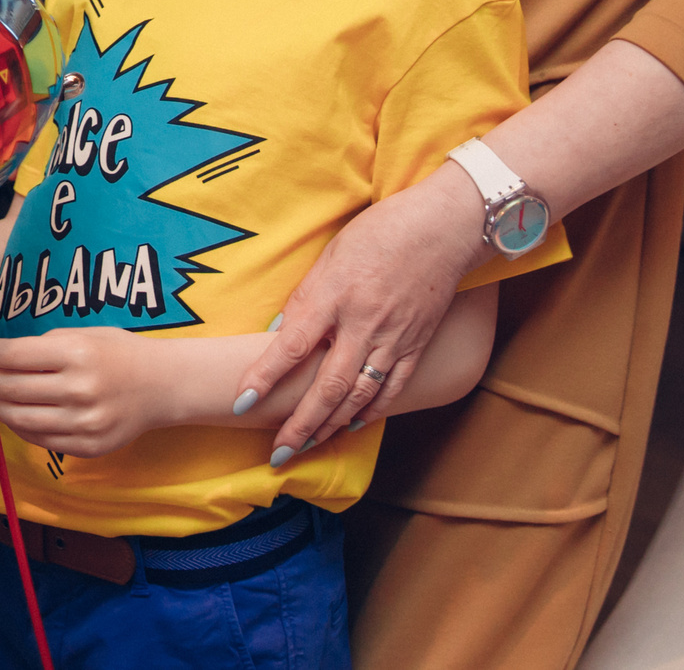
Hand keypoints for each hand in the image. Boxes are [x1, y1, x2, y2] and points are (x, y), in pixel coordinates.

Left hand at [0, 327, 172, 460]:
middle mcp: (80, 390)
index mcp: (76, 354)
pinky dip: (16, 426)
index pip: (11, 355)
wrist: (164, 386)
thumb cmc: (117, 352)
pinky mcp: (89, 447)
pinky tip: (4, 413)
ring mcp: (85, 423)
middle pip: (10, 388)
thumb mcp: (82, 334)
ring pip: (19, 418)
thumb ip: (41, 347)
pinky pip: (40, 439)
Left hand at [233, 166, 482, 456]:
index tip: (241, 402)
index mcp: (334, 296)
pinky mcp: (416, 345)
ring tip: (306, 447)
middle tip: (277, 453)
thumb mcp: (330, 257)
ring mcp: (393, 339)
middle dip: (299, 424)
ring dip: (330, 427)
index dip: (264, 377)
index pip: (291, 347)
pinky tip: (352, 426)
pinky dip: (370, 411)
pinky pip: (391, 388)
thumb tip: (279, 335)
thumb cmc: (379, 233)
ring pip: (358, 396)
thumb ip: (305, 299)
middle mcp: (363, 324)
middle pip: (326, 386)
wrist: (442, 229)